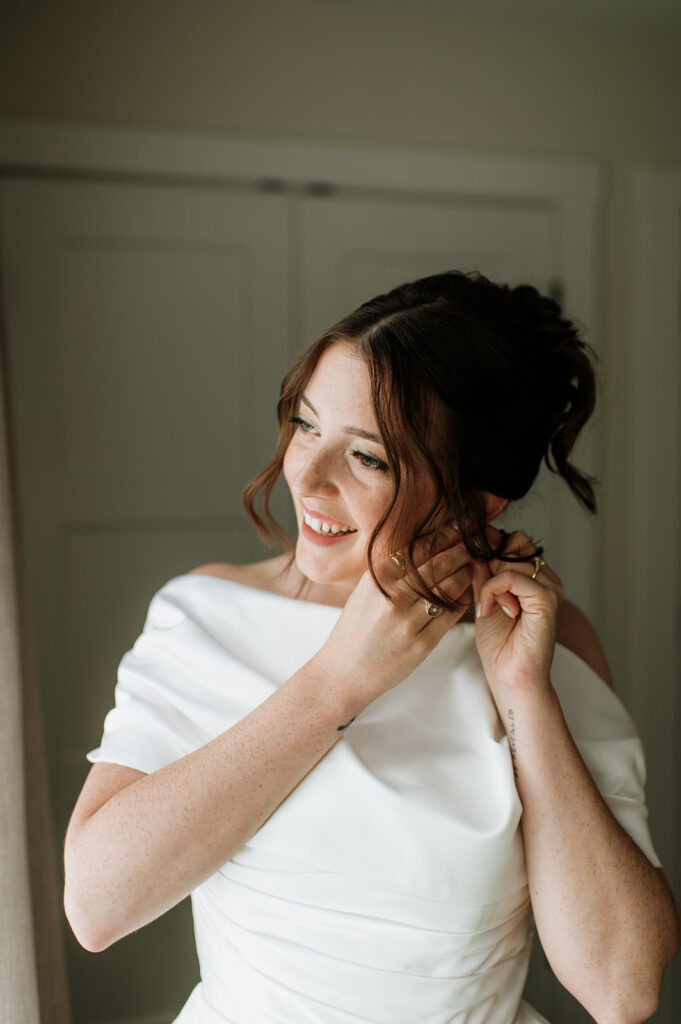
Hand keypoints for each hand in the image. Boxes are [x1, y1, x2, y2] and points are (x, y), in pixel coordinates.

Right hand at [315, 527, 474, 708]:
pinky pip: (451, 614)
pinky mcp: (421, 644)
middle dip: (461, 550)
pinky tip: (465, 593)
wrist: (343, 673)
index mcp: (377, 578)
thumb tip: (424, 544)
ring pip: (449, 587)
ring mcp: (408, 621)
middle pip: (438, 563)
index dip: (443, 534)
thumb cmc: (355, 630)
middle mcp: (393, 596)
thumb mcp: (365, 591)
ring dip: (465, 573)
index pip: (418, 546)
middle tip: (474, 542)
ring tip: (471, 567)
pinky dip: (462, 600)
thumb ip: (390, 570)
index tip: (457, 527)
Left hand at [471, 527, 563, 700]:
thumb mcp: (484, 599)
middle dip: (491, 562)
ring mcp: (550, 587)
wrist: (510, 676)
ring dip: (491, 581)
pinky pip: (512, 576)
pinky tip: (491, 610)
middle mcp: (546, 578)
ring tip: (490, 607)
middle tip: (485, 592)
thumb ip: (482, 573)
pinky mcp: (547, 599)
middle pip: (514, 542)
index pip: (514, 540)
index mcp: (535, 577)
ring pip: (512, 557)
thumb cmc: (499, 645)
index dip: (490, 546)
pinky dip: (494, 590)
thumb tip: (472, 546)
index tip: (471, 562)